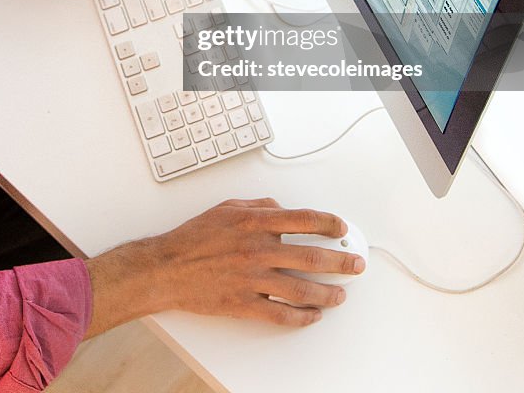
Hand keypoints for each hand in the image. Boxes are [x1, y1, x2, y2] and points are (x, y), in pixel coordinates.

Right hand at [84, 198, 364, 334]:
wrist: (167, 268)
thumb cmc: (193, 238)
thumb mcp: (225, 208)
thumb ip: (257, 206)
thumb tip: (280, 208)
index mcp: (254, 222)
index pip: (302, 219)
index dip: (328, 223)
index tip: (341, 228)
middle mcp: (257, 249)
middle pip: (311, 255)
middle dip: (340, 261)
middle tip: (356, 265)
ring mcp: (253, 278)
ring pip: (302, 288)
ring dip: (327, 293)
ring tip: (340, 294)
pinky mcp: (245, 303)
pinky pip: (282, 313)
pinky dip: (302, 317)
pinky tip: (313, 315)